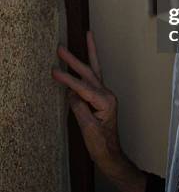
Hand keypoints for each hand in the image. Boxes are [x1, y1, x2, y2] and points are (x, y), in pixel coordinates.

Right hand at [52, 31, 123, 177]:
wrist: (110, 155)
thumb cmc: (101, 145)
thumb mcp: (88, 129)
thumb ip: (80, 108)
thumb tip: (71, 93)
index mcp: (105, 101)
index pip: (83, 87)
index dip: (68, 79)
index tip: (54, 71)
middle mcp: (107, 95)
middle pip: (89, 73)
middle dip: (75, 60)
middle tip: (61, 48)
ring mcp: (105, 95)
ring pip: (94, 71)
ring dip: (88, 54)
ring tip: (88, 36)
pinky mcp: (101, 98)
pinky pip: (92, 80)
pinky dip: (86, 68)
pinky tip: (83, 61)